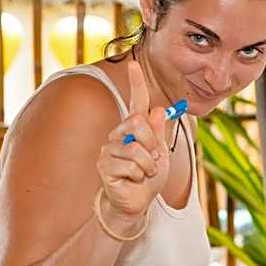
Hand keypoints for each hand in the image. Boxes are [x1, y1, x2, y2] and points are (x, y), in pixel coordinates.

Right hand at [96, 60, 168, 226]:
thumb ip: (159, 133)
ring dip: (148, 165)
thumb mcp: (161, 153)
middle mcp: (119, 135)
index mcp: (134, 129)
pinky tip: (133, 180)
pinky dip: (139, 175)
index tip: (133, 64)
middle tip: (152, 159)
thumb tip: (157, 109)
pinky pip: (130, 165)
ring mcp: (109, 150)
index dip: (136, 83)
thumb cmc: (148, 177)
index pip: (135, 103)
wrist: (137, 202)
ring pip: (136, 147)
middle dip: (152, 143)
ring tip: (143, 173)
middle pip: (137, 122)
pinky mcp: (105, 166)